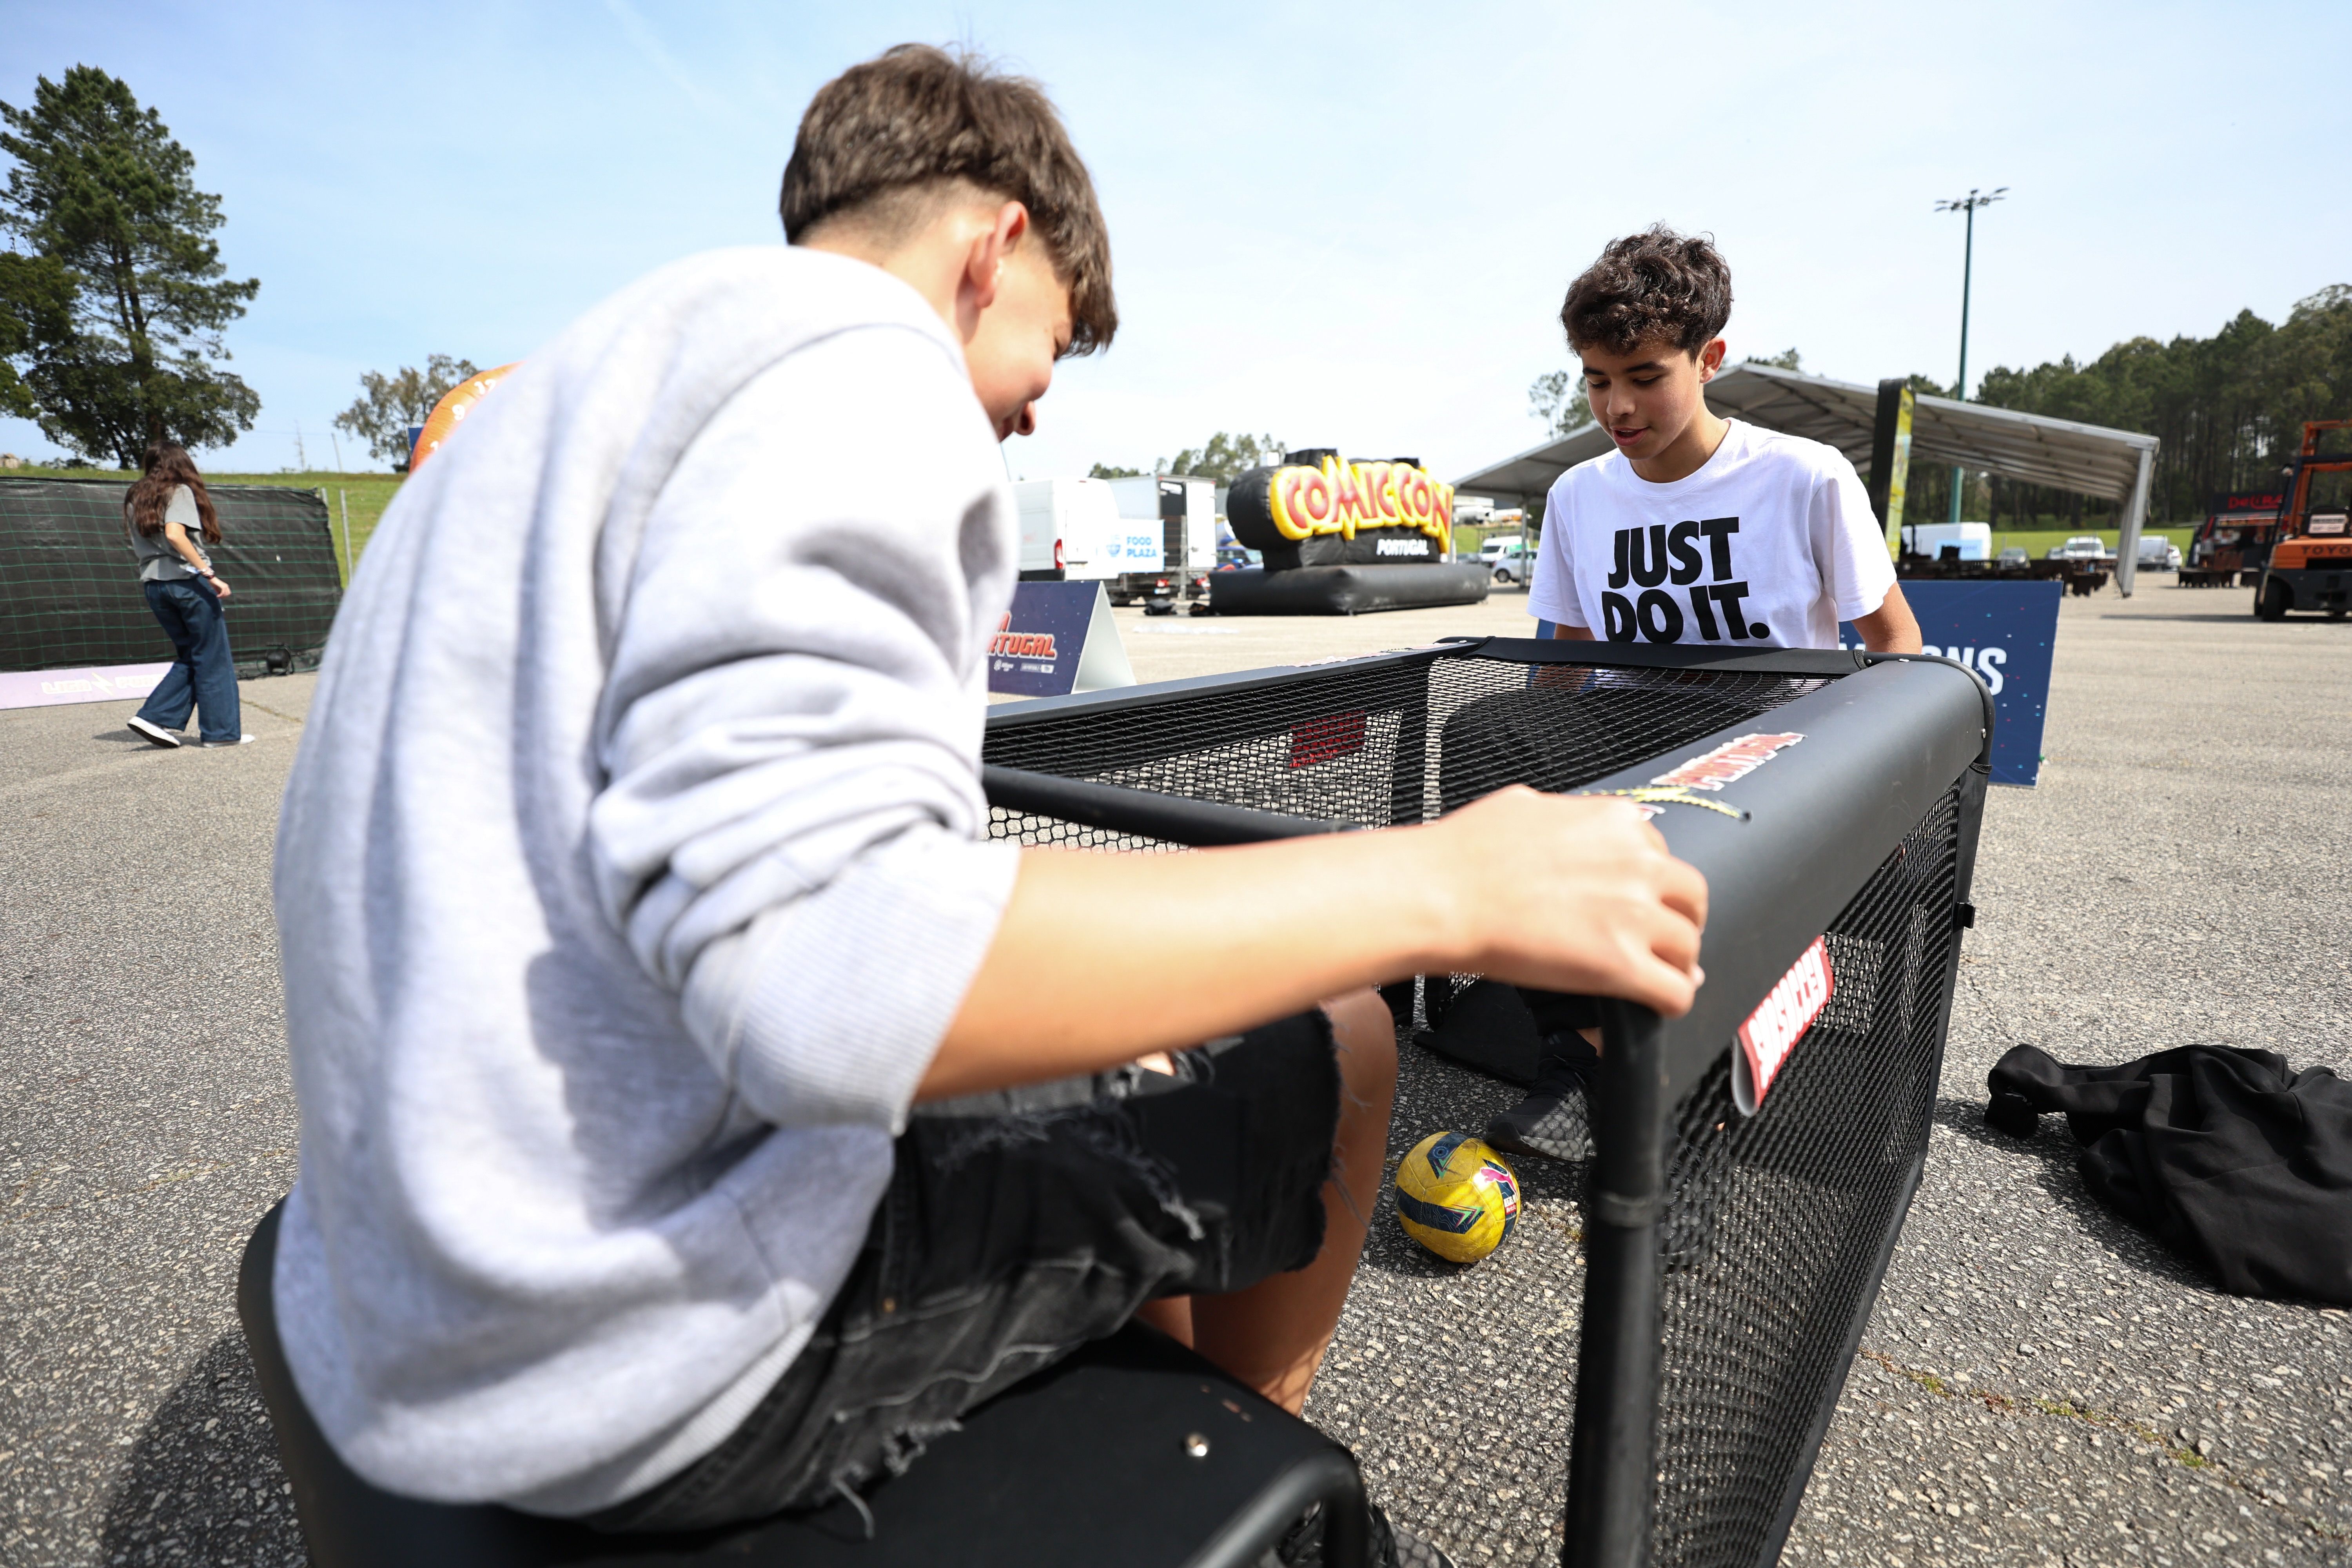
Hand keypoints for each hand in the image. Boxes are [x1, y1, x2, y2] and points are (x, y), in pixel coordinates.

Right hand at [208, 575, 230, 598]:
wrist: (211, 578)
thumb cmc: (213, 582)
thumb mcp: (216, 588)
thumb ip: (218, 591)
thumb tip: (220, 595)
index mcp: (226, 586)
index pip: (228, 593)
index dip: (225, 596)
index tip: (220, 597)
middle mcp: (226, 586)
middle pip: (228, 594)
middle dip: (223, 597)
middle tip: (219, 597)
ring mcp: (225, 586)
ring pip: (226, 594)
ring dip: (221, 596)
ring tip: (217, 596)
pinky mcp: (223, 586)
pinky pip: (223, 593)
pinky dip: (220, 595)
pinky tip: (217, 596)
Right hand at [1420, 787, 1706, 1016]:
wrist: (1443, 894)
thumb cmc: (1467, 853)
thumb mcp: (1526, 805)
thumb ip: (1567, 816)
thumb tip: (1570, 824)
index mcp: (1616, 822)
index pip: (1662, 855)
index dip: (1652, 885)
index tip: (1640, 901)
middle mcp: (1637, 864)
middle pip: (1691, 899)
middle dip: (1679, 920)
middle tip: (1659, 938)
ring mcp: (1634, 916)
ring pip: (1688, 947)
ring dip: (1674, 963)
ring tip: (1654, 975)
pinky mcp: (1621, 965)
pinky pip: (1675, 992)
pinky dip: (1670, 1002)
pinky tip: (1653, 1006)